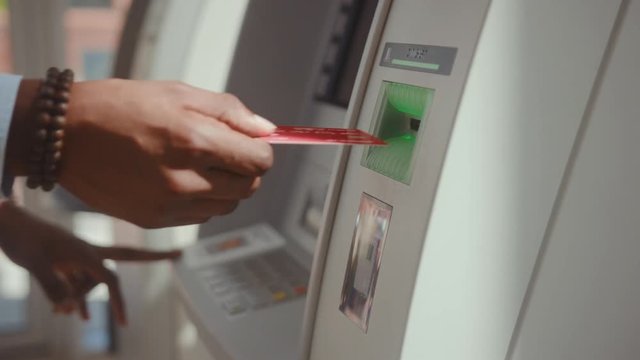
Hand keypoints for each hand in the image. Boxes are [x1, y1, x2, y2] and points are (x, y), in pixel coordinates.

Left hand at [0, 201, 180, 324]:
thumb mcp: (35, 265)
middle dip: (146, 263)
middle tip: (179, 255)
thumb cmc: (21, 238)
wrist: (6, 221)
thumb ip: (53, 288)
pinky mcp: (65, 260)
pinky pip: (79, 282)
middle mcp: (87, 253)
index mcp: (85, 252)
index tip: (124, 323)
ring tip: (60, 311)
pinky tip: (80, 316)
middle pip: (114, 270)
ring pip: (89, 282)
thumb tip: (68, 311)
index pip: (111, 280)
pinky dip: (79, 297)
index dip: (119, 302)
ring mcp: (77, 256)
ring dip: (81, 297)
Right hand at [8, 79, 275, 227]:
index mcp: (194, 142)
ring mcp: (170, 205)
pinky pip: (201, 216)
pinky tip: (181, 179)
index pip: (259, 161)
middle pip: (249, 187)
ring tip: (199, 164)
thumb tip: (267, 130)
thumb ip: (229, 112)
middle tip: (224, 150)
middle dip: (245, 168)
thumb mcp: (178, 92)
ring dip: (226, 186)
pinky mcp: (155, 220)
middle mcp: (185, 180)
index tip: (250, 142)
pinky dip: (203, 200)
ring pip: (228, 205)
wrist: (66, 137)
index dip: (261, 150)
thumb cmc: (121, 106)